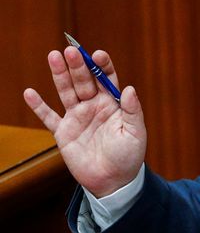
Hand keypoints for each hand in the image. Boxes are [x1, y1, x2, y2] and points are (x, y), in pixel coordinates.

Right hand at [23, 47, 146, 197]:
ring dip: (60, 75)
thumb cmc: (129, 157)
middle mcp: (94, 106)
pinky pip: (48, 117)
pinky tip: (29, 92)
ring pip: (66, 92)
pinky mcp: (64, 133)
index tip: (98, 55)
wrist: (113, 181)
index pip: (107, 79)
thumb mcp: (136, 133)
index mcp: (114, 104)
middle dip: (78, 66)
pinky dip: (39, 106)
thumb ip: (133, 111)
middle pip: (84, 81)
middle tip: (71, 50)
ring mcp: (78, 118)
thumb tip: (130, 88)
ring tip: (53, 56)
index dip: (102, 66)